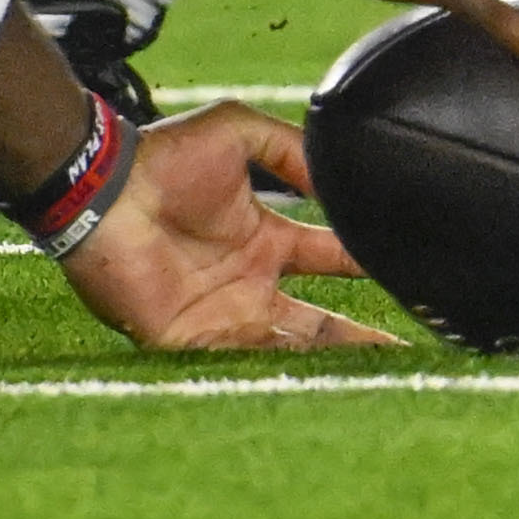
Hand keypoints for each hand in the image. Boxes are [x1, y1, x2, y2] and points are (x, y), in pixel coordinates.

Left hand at [61, 102, 400, 348]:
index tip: (415, 275)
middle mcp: (252, 281)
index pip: (333, 257)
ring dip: (331, 363)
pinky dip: (277, 376)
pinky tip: (316, 386)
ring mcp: (223, 315)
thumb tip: (342, 181)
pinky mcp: (192, 341)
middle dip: (363, 340)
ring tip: (382, 380)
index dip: (371, 264)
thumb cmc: (162, 157)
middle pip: (321, 320)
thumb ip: (292, 151)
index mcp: (266, 237)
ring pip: (290, 348)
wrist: (103, 192)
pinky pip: (241, 364)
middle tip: (413, 357)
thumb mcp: (239, 132)